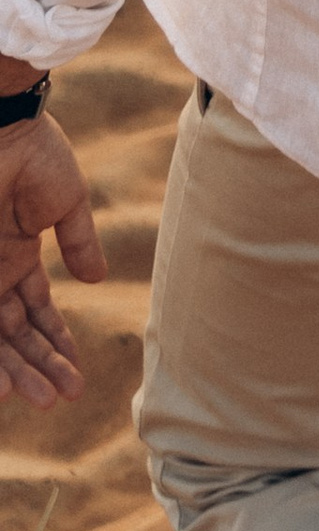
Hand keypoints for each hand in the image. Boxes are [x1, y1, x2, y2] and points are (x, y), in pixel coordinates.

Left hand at [0, 111, 104, 410]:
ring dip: (17, 371)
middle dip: (40, 368)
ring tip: (41, 400)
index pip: (37, 313)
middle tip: (63, 399)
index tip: (76, 374)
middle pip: (15, 335)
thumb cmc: (36, 155)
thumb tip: (96, 280)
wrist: (2, 131)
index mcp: (18, 256)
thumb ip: (79, 241)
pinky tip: (7, 382)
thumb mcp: (67, 202)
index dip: (56, 344)